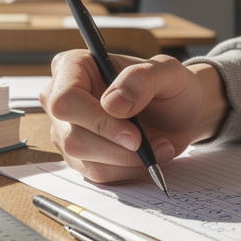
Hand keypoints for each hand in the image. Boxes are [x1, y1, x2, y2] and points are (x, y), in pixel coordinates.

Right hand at [42, 52, 228, 183]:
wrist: (180, 114)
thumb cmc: (170, 86)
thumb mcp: (167, 72)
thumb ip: (141, 79)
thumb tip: (112, 103)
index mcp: (73, 66)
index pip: (66, 100)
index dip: (97, 121)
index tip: (133, 134)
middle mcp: (61, 98)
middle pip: (71, 136)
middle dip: (115, 147)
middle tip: (147, 145)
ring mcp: (66, 130)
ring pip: (83, 158)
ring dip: (126, 160)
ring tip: (159, 147)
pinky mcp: (79, 156)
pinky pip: (97, 173)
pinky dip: (127, 170)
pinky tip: (148, 156)